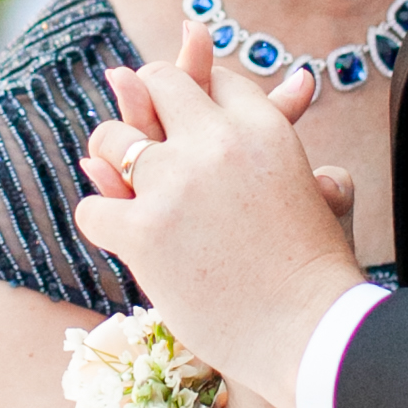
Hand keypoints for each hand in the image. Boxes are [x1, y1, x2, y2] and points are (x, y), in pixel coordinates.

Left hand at [74, 25, 362, 407]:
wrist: (311, 332)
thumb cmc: (313, 269)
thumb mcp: (314, 185)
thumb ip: (296, 135)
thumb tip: (303, 75)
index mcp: (261, 126)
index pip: (212, 81)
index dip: (194, 98)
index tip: (190, 129)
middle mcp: (217, 140)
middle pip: (158, 82)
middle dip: (145, 104)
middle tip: (147, 143)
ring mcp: (176, 182)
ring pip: (112, 138)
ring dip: (112, 163)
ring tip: (130, 196)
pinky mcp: (144, 230)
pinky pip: (92, 208)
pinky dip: (101, 223)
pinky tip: (120, 237)